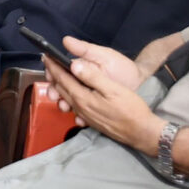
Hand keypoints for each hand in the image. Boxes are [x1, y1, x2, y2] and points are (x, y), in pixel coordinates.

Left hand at [45, 37, 159, 149]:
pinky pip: (75, 107)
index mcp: (82, 97)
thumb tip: (74, 65)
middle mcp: (79, 107)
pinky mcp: (91, 121)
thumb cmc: (131, 108)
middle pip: (61, 88)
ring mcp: (84, 116)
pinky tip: (73, 94)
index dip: (53, 66)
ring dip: (60, 87)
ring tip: (58, 77)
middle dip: (53, 75)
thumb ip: (93, 77)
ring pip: (66, 98)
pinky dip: (70, 98)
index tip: (46, 56)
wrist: (141, 132)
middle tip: (49, 64)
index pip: (62, 78)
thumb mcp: (113, 88)